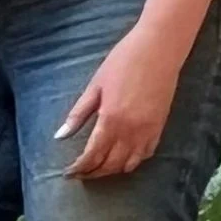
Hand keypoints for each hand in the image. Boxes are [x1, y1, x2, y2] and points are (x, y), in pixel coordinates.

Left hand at [57, 24, 184, 178]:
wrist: (160, 46)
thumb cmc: (124, 60)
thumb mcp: (95, 86)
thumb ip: (78, 114)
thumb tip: (60, 136)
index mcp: (111, 120)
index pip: (92, 156)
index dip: (79, 168)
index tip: (68, 173)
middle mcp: (130, 131)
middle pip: (109, 165)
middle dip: (93, 173)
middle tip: (81, 173)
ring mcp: (147, 131)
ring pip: (128, 164)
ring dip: (112, 171)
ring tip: (100, 168)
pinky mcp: (159, 126)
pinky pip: (146, 154)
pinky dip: (133, 161)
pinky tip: (123, 158)